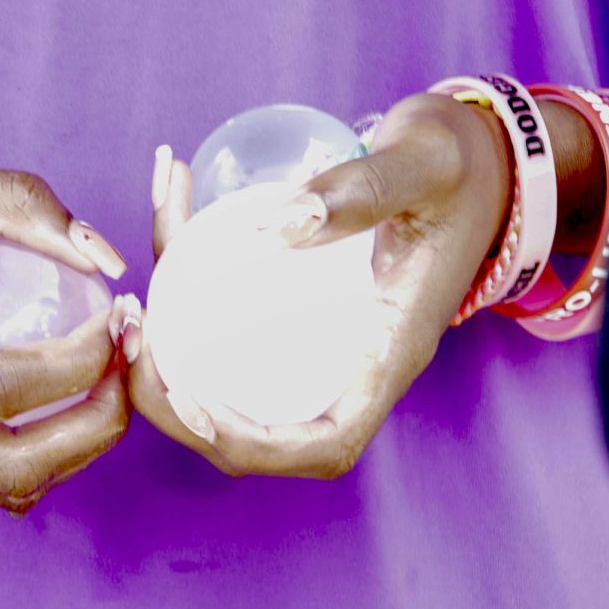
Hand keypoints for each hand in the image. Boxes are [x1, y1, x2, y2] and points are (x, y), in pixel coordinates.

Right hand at [0, 151, 130, 512]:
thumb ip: (12, 202)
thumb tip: (103, 258)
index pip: (2, 388)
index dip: (81, 364)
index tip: (120, 321)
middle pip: (6, 466)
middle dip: (92, 429)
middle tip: (128, 373)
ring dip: (67, 451)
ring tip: (104, 390)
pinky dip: (25, 458)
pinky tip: (57, 412)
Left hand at [119, 94, 510, 477]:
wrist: (477, 162)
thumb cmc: (461, 167)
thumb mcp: (426, 162)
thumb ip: (363, 190)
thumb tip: (278, 226)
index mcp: (390, 353)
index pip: (327, 444)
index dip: (253, 446)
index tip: (193, 403)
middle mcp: (353, 364)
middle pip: (266, 434)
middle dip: (188, 418)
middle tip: (134, 351)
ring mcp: (326, 344)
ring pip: (240, 385)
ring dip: (176, 365)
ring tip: (131, 311)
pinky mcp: (304, 313)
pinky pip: (238, 330)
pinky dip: (191, 297)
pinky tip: (168, 226)